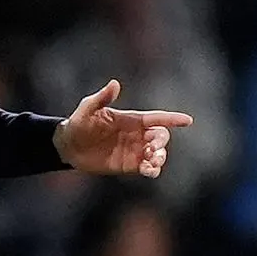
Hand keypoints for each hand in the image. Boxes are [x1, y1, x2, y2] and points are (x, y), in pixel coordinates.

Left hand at [52, 79, 192, 177]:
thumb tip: (115, 84)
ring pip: (158, 154)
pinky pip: (148, 169)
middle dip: (162, 142)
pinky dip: (153, 170)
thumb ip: (102, 98)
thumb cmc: (79, 123)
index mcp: (131, 119)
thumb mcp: (88, 108)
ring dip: (160, 157)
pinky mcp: (130, 165)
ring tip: (152, 161)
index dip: (172, 119)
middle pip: (161, 137)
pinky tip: (149, 171)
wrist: (69, 146)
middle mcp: (136, 134)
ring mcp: (134, 151)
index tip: (187, 120)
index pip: (156, 118)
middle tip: (152, 148)